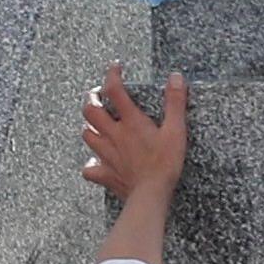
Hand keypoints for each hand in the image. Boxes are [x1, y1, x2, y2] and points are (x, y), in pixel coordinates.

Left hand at [81, 64, 187, 201]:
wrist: (151, 195)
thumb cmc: (164, 164)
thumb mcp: (176, 130)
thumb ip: (175, 102)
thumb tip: (175, 77)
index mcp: (130, 121)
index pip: (114, 90)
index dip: (112, 75)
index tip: (115, 67)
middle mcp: (114, 135)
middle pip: (90, 110)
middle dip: (91, 99)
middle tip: (98, 95)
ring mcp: (106, 155)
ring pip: (86, 135)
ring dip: (89, 126)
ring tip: (97, 123)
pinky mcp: (105, 174)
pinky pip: (89, 169)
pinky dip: (91, 165)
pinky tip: (97, 163)